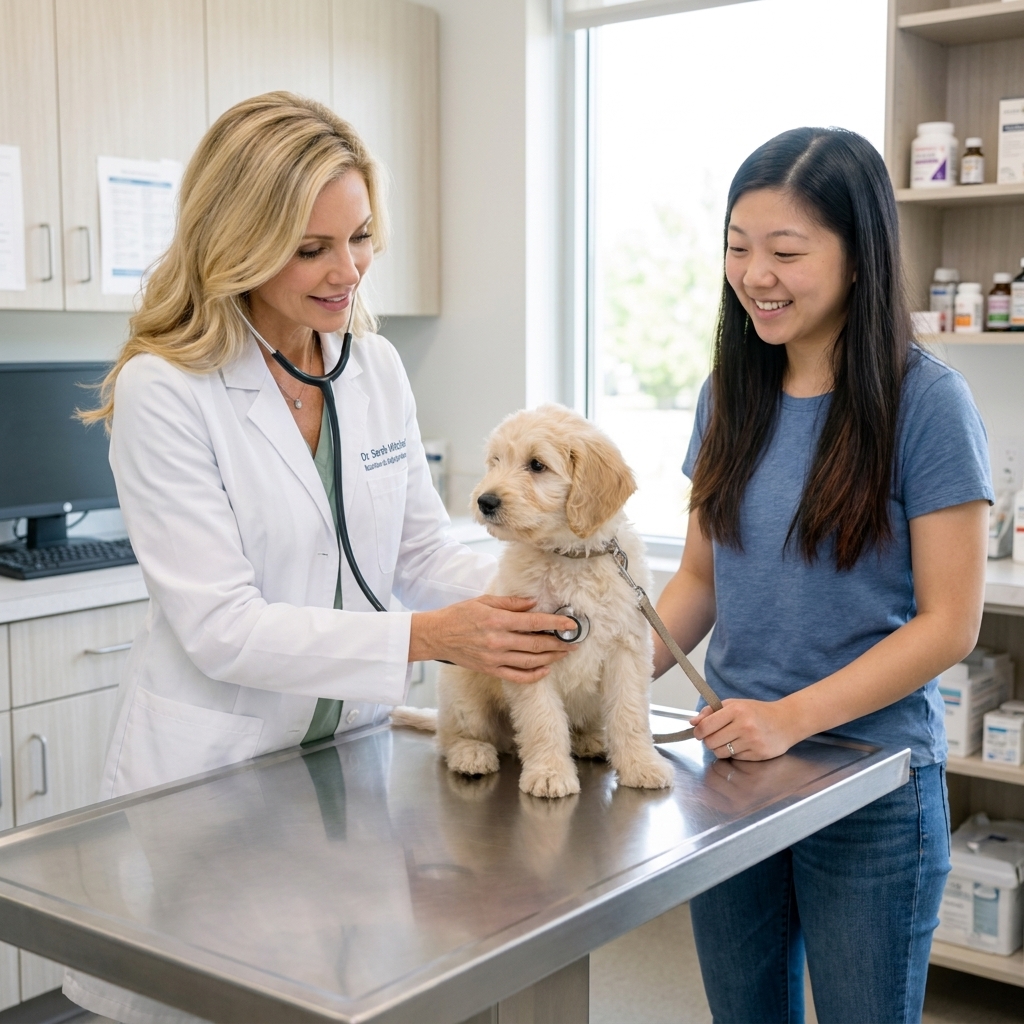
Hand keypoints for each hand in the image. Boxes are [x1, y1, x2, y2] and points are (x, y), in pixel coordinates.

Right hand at [409, 595, 578, 683]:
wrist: (436, 636)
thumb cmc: (458, 615)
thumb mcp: (483, 601)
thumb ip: (510, 603)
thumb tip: (533, 603)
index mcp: (498, 621)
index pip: (534, 622)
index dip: (556, 623)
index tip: (571, 624)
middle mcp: (498, 641)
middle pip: (536, 645)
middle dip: (559, 643)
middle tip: (574, 642)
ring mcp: (495, 658)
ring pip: (530, 661)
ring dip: (551, 658)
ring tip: (564, 653)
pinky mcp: (490, 670)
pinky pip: (517, 676)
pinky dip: (534, 675)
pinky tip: (545, 669)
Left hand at [690, 698, 797, 760]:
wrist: (786, 721)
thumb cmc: (758, 711)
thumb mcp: (734, 704)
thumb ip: (711, 711)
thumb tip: (693, 722)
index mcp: (736, 710)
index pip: (706, 726)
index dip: (698, 731)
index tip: (699, 732)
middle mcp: (744, 726)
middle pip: (711, 742)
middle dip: (709, 740)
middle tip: (715, 735)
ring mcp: (752, 741)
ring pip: (721, 753)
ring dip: (721, 748)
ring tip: (730, 740)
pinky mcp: (758, 754)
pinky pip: (735, 758)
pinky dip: (735, 753)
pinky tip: (743, 744)